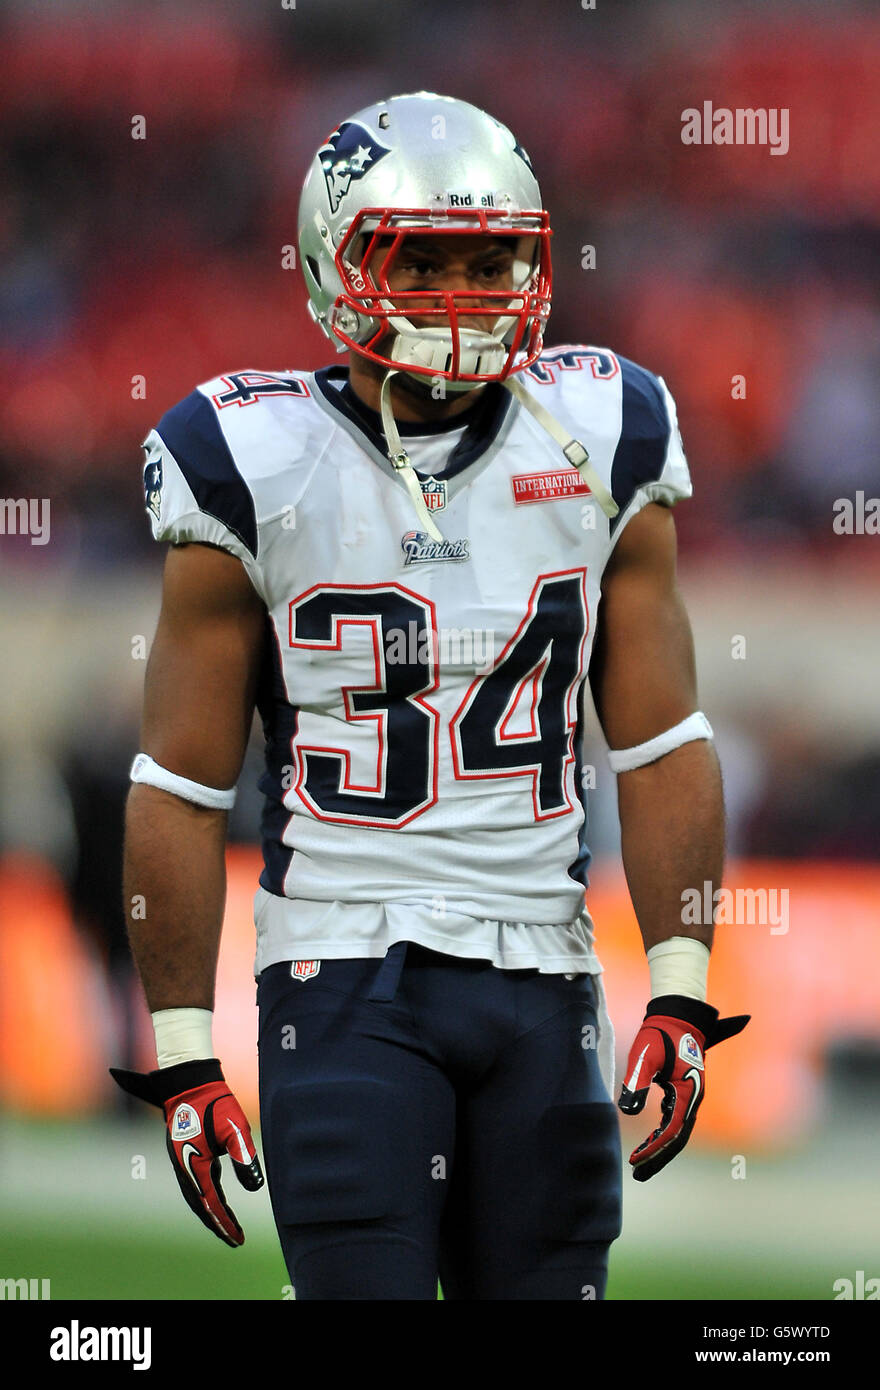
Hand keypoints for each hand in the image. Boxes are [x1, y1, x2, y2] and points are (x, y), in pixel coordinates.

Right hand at [110, 1058, 263, 1244]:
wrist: (190, 1082)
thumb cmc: (215, 1102)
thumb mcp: (235, 1129)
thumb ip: (244, 1157)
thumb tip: (255, 1187)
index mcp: (194, 1166)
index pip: (212, 1203)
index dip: (226, 1222)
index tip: (238, 1239)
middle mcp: (184, 1168)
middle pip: (201, 1205)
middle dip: (218, 1223)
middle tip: (234, 1239)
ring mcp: (183, 1160)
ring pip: (197, 1194)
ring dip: (212, 1210)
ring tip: (228, 1224)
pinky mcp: (186, 1152)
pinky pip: (198, 1181)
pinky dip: (209, 1194)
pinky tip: (220, 1197)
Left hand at [617, 996, 748, 1180]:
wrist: (677, 1016)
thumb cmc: (659, 1034)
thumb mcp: (644, 1055)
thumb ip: (637, 1081)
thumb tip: (627, 1111)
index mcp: (688, 1093)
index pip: (671, 1130)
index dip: (653, 1148)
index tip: (634, 1160)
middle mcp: (693, 1099)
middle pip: (677, 1138)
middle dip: (658, 1157)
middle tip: (638, 1175)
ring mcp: (690, 1096)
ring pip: (677, 1131)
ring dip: (660, 1148)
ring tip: (640, 1165)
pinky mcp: (683, 1092)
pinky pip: (674, 1120)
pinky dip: (662, 1133)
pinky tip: (648, 1141)